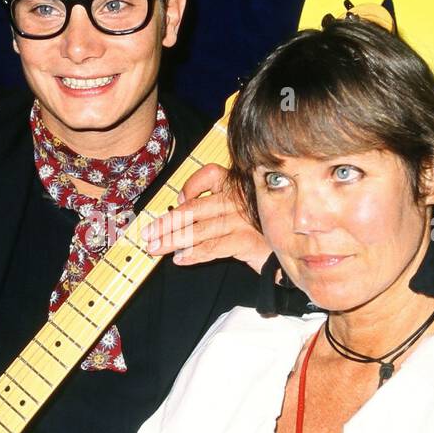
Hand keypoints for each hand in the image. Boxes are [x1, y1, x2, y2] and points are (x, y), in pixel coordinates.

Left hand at [141, 163, 270, 272]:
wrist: (285, 254)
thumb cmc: (257, 231)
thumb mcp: (237, 212)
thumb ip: (213, 207)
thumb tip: (177, 213)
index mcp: (237, 186)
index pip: (210, 174)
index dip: (190, 186)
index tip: (177, 202)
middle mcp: (239, 199)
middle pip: (195, 207)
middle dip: (167, 223)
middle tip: (148, 234)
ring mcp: (243, 220)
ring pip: (199, 230)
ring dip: (173, 240)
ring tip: (155, 248)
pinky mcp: (247, 241)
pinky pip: (214, 247)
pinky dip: (195, 254)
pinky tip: (181, 259)